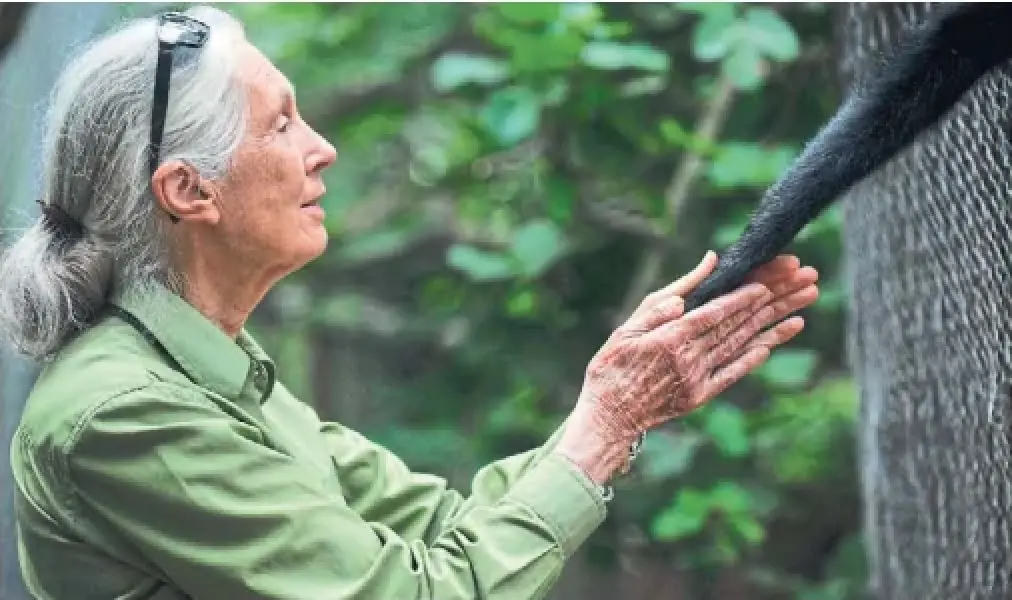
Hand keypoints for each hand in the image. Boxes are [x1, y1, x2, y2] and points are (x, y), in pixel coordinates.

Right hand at [555, 251, 817, 483]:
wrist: (609, 417)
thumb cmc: (613, 366)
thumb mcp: (630, 325)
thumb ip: (667, 297)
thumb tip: (699, 268)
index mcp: (671, 338)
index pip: (716, 313)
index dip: (744, 297)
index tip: (771, 283)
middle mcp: (690, 358)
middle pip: (738, 326)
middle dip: (774, 304)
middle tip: (804, 286)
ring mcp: (698, 379)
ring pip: (742, 346)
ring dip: (774, 328)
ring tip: (802, 312)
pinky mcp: (701, 396)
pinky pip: (732, 373)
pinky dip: (752, 358)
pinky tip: (772, 344)